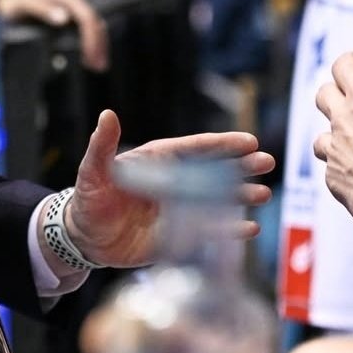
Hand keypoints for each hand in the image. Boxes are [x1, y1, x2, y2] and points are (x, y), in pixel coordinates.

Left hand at [0, 0, 108, 70]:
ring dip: (98, 45)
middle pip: (95, 23)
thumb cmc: (13, 1)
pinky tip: (89, 56)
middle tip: (99, 67)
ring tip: (98, 66)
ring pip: (93, 26)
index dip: (91, 38)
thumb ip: (42, 9)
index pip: (87, 18)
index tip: (90, 57)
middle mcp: (73, 0)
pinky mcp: (68, 15)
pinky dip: (90, 42)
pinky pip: (85, 28)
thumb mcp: (23, 3)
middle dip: (99, 45)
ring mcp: (72, 7)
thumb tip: (63, 18)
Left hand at [65, 110, 273, 266]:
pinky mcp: (178, 237)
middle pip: (214, 171)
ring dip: (240, 196)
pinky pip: (208, 233)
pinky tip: (249, 229)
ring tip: (263, 193)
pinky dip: (228, 230)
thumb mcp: (93, 170)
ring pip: (216, 200)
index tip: (248, 141)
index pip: (195, 149)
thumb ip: (102, 145)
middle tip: (267, 162)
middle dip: (241, 166)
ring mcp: (179, 210)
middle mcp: (175, 183)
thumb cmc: (89, 197)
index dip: (222, 144)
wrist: (84, 237)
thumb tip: (107, 115)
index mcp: (159, 161)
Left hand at [313, 16, 352, 234]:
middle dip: (335, 91)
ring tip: (352, 138)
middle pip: (323, 95)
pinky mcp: (334, 182)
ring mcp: (334, 153)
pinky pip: (330, 169)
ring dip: (334, 133)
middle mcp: (341, 120)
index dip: (349, 62)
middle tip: (351, 96)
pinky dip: (341, 167)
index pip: (342, 65)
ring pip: (321, 135)